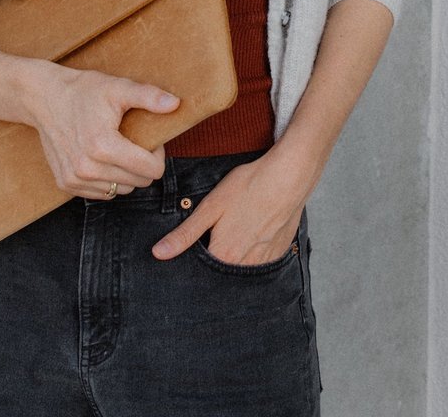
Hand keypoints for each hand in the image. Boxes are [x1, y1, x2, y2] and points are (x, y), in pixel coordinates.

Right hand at [17, 61, 178, 199]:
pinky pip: (102, 193)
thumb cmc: (83, 91)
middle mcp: (87, 168)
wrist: (44, 98)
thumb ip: (148, 96)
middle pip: (139, 182)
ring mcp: (74, 179)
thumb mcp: (118, 88)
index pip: (151, 170)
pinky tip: (101, 159)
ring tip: (117, 149)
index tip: (147, 138)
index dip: (157, 154)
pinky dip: (108, 180)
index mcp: (103, 147)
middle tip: (132, 141)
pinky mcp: (66, 184)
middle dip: (142, 164)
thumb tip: (176, 104)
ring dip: (126, 174)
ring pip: (122, 190)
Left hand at [152, 153, 310, 264]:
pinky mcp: (280, 252)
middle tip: (219, 232)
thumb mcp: (211, 207)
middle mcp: (245, 265)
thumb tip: (159, 254)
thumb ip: (185, 234)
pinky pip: (261, 262)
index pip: (201, 270)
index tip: (197, 243)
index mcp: (224, 256)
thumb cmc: (249, 186)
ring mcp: (265, 260)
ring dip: (235, 257)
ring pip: (242, 268)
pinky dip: (254, 253)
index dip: (194, 258)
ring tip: (236, 232)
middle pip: (222, 270)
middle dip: (216, 258)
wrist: (289, 176)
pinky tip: (253, 232)